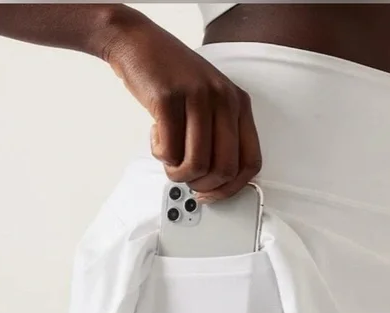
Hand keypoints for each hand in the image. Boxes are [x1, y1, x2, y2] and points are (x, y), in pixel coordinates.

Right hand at [101, 11, 261, 201]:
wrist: (138, 43)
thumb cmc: (173, 79)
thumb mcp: (210, 102)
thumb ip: (219, 135)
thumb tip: (217, 181)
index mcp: (239, 104)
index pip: (251, 162)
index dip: (231, 188)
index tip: (213, 193)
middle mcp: (224, 100)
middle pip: (224, 169)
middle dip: (202, 185)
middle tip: (187, 178)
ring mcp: (197, 97)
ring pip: (197, 164)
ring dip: (178, 173)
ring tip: (169, 159)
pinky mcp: (168, 99)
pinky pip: (170, 150)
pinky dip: (161, 155)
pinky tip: (157, 140)